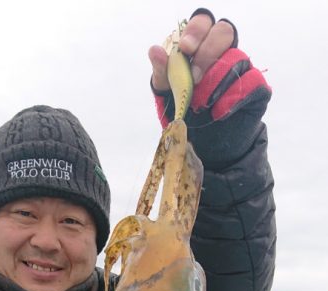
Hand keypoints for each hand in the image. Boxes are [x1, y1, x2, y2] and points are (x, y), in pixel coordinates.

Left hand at [149, 8, 271, 164]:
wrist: (207, 147)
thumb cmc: (188, 115)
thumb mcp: (168, 96)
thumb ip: (163, 73)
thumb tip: (154, 50)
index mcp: (201, 47)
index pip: (204, 22)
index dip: (197, 30)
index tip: (186, 49)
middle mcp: (224, 52)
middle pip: (224, 31)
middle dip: (207, 52)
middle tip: (194, 78)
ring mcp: (243, 69)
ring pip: (237, 57)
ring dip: (215, 81)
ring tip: (202, 104)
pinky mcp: (256, 89)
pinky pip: (252, 81)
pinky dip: (233, 97)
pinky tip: (219, 112)